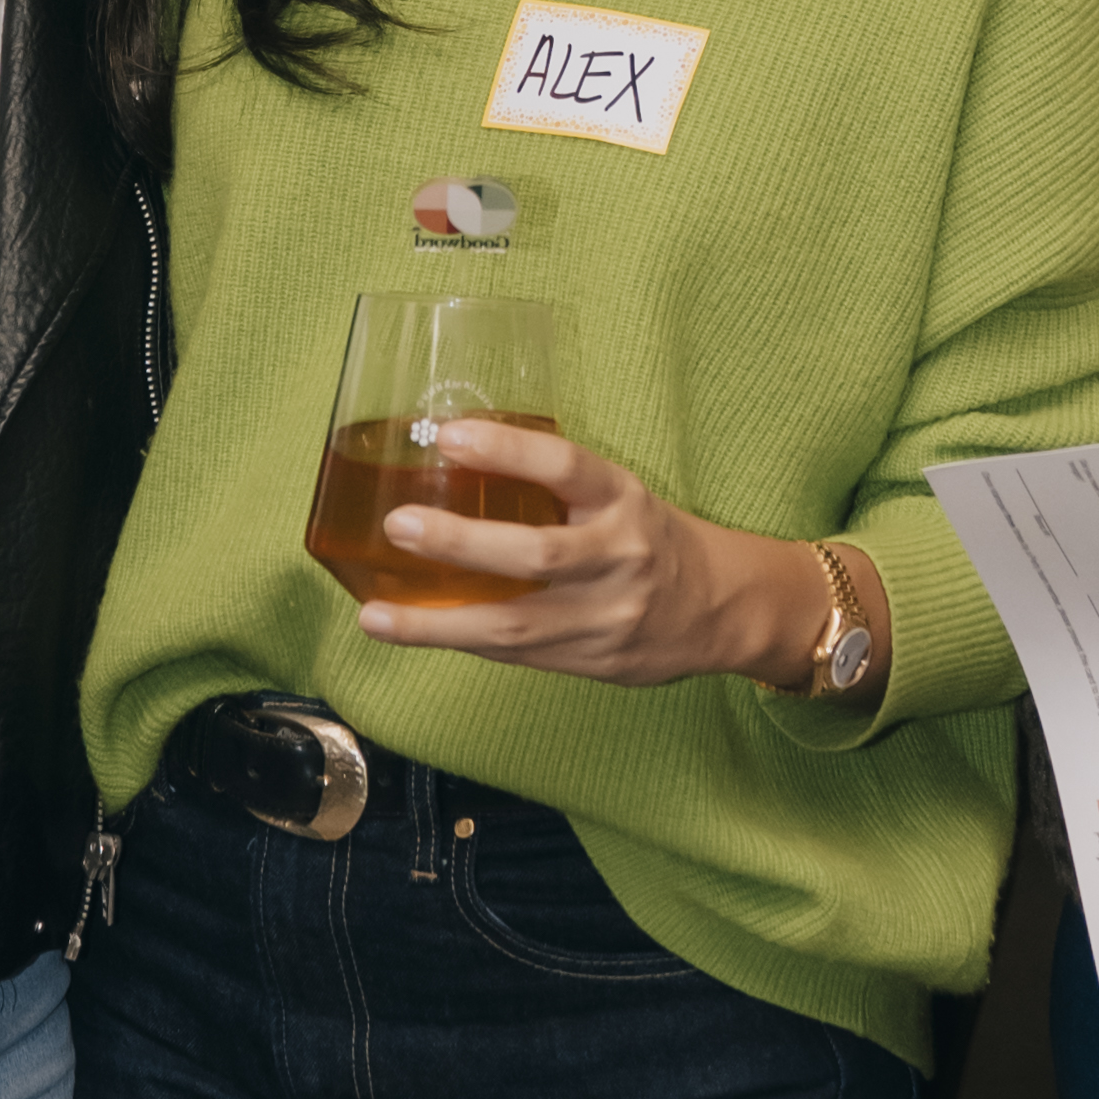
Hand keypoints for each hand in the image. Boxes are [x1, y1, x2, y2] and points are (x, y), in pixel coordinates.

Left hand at [358, 417, 878, 696]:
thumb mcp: (617, 495)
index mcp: (624, 500)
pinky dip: (462, 642)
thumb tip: (455, 458)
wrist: (722, 608)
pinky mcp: (593, 663)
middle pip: (537, 554)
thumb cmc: (651, 537)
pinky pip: (517, 653)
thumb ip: (554, 488)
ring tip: (376, 616)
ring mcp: (607, 617)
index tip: (449, 435)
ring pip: (515, 625)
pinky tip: (415, 632)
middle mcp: (620, 557)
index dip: (508, 450)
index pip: (567, 466)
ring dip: (438, 622)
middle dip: (460, 542)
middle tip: (398, 525)